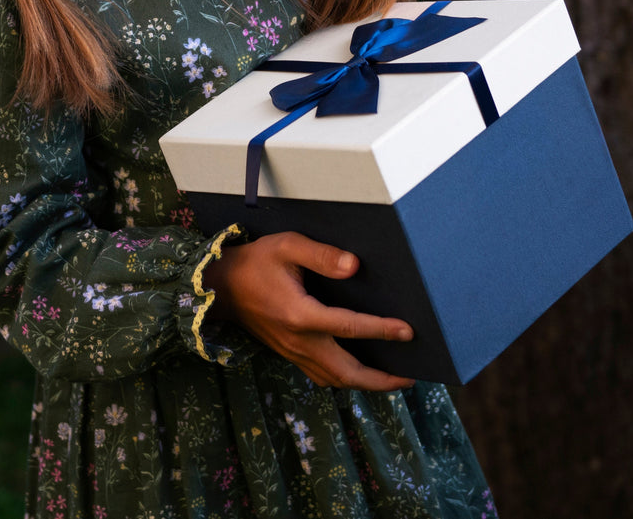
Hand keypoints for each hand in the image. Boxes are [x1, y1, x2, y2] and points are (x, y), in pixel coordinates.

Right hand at [202, 231, 415, 391]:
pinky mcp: (289, 354)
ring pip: (335, 380)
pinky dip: (345, 379)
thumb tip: (355, 266)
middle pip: (347, 373)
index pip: (350, 327)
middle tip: (411, 376)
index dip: (382, 330)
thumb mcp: (287, 246)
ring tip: (394, 379)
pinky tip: (361, 372)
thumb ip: (322, 255)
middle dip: (381, 380)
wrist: (221, 286)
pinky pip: (322, 376)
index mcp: (300, 315)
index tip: (408, 332)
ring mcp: (293, 352)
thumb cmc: (256, 262)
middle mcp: (298, 341)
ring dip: (366, 384)